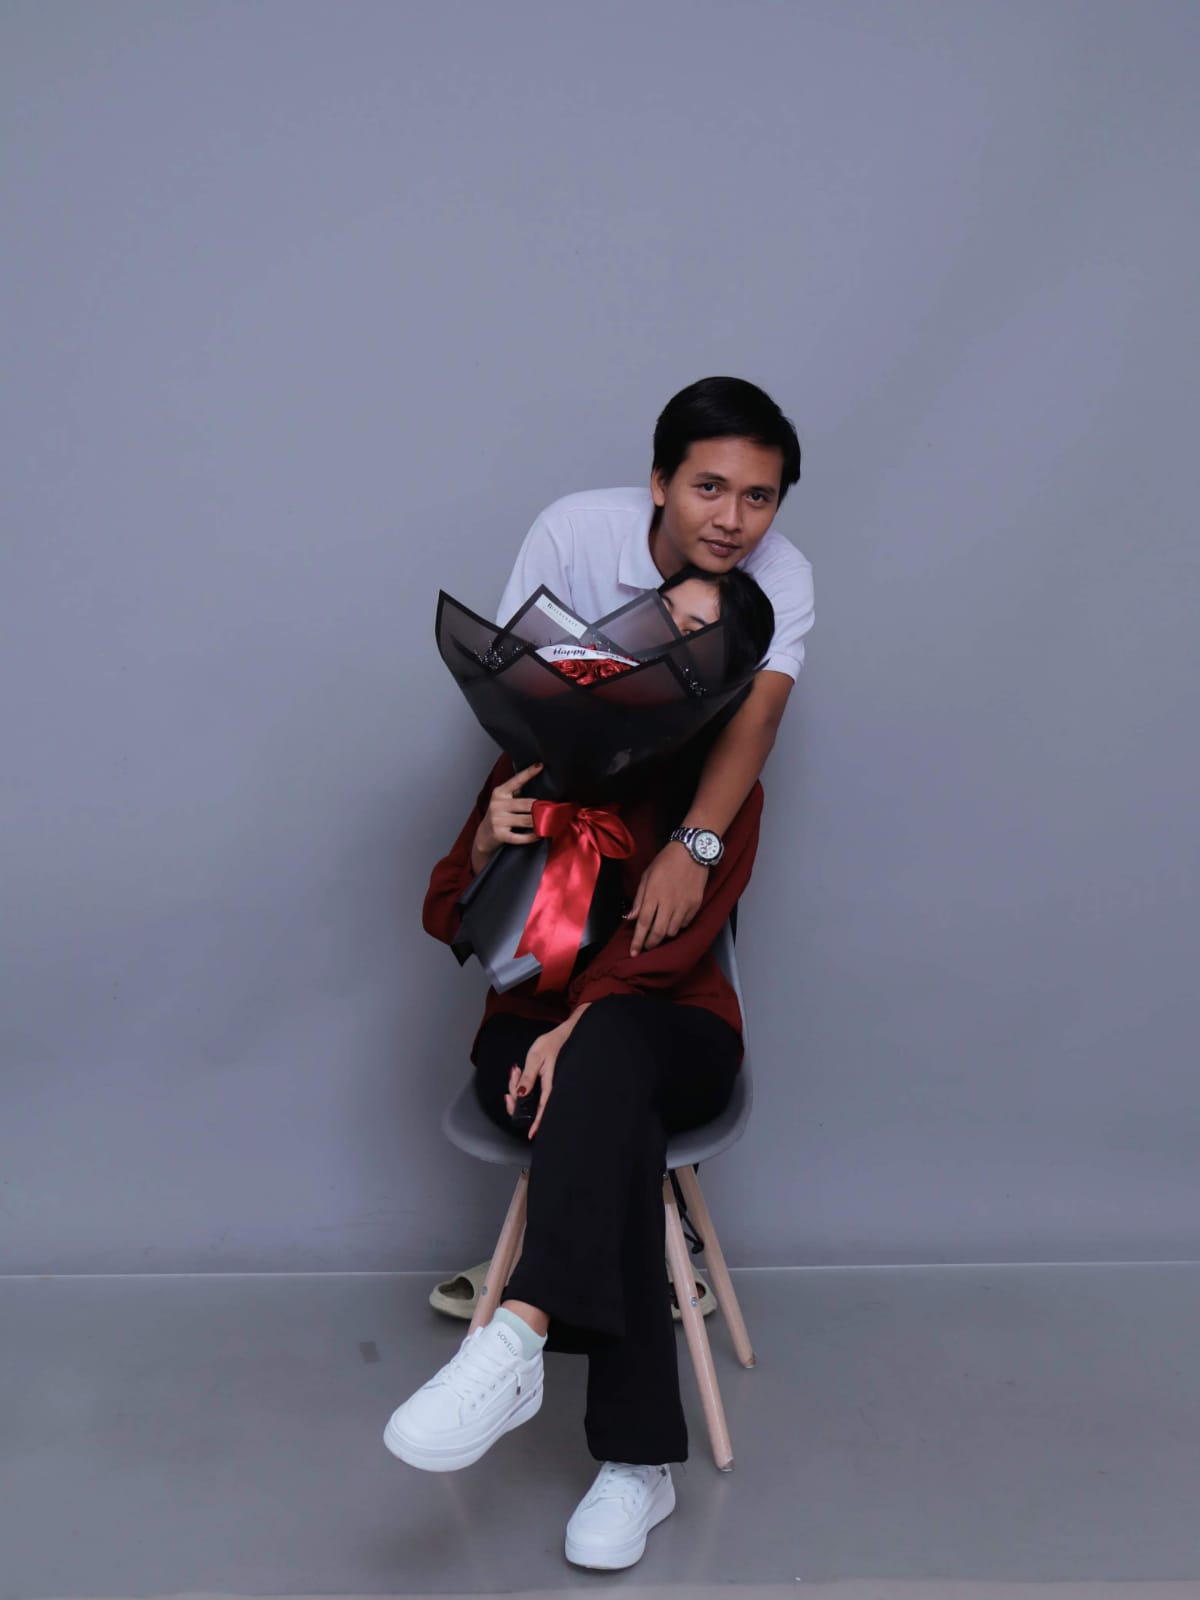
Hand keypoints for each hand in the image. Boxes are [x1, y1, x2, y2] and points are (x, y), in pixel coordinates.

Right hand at [471, 761, 543, 872]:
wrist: (484, 836)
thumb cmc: (499, 816)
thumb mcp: (504, 800)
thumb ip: (516, 792)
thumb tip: (538, 782)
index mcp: (500, 793)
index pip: (516, 781)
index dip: (528, 773)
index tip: (540, 765)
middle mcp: (497, 804)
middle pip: (527, 804)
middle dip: (542, 807)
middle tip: (555, 808)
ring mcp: (498, 820)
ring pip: (527, 820)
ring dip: (541, 822)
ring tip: (551, 821)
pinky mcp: (500, 835)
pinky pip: (520, 837)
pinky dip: (532, 837)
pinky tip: (539, 835)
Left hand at [503, 1005, 589, 1139]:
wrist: (563, 1035)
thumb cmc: (553, 1044)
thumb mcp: (536, 1057)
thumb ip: (527, 1076)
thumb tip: (520, 1094)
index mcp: (550, 1086)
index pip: (542, 1110)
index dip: (537, 1124)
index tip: (531, 1134)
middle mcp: (548, 1089)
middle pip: (529, 1105)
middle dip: (514, 1095)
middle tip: (514, 1075)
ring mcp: (545, 1086)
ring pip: (526, 1097)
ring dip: (515, 1086)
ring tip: (517, 1070)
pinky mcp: (542, 1082)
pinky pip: (527, 1089)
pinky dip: (519, 1084)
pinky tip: (518, 1073)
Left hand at [624, 840, 707, 954]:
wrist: (692, 851)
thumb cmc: (666, 861)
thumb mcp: (647, 876)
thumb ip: (639, 899)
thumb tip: (631, 917)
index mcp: (653, 895)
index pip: (643, 924)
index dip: (637, 940)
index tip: (633, 952)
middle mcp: (669, 903)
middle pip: (658, 933)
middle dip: (650, 944)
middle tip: (646, 946)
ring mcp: (684, 905)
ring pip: (672, 931)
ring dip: (663, 935)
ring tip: (659, 930)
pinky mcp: (695, 905)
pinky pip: (685, 924)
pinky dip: (677, 926)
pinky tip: (673, 919)